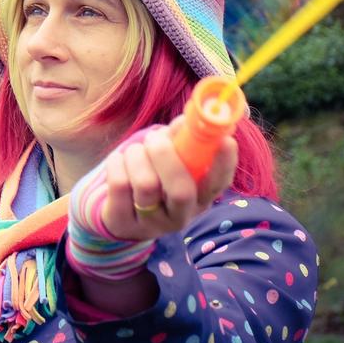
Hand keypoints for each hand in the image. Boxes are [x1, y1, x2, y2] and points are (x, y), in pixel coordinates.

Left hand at [98, 114, 236, 241]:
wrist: (120, 211)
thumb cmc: (153, 177)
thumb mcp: (171, 161)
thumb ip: (182, 140)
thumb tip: (188, 119)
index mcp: (199, 199)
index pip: (218, 185)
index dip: (224, 163)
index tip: (226, 140)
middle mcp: (180, 217)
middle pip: (181, 191)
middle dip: (166, 156)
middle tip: (155, 139)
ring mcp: (151, 223)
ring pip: (146, 184)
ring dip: (137, 155)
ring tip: (135, 151)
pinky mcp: (122, 221)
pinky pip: (119, 183)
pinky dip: (117, 162)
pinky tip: (120, 162)